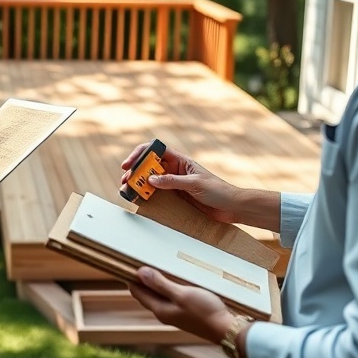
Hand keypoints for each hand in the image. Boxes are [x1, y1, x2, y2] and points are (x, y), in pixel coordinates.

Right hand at [119, 143, 245, 224]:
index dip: (141, 154)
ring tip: (128, 190)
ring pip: (152, 179)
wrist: (232, 206)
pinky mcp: (177, 196)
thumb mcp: (194, 184)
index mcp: (181, 161)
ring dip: (140, 183)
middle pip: (150, 166)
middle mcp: (176, 170)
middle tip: (125, 180)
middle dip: (136, 171)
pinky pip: (158, 193)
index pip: (156, 151)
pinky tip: (140, 198)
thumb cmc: (218, 191)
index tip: (129, 164)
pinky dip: (148, 194)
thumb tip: (151, 179)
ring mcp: (175, 183)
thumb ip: (172, 181)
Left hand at [128, 266, 232, 342]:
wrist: (225, 329)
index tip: (128, 262)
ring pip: (158, 296)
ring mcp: (174, 314)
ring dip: (155, 283)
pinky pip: (169, 298)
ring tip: (155, 267)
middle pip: (146, 294)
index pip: (137, 292)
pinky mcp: (184, 313)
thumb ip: (160, 284)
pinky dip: (166, 287)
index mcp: (160, 309)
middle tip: (140, 261)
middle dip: (142, 280)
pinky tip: (172, 279)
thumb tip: (140, 273)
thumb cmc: (204, 310)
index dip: (132, 278)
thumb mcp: (181, 294)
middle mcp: (164, 313)